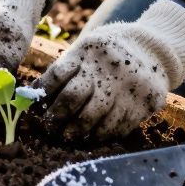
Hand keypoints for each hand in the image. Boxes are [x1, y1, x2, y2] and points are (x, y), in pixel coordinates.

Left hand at [35, 0, 184, 138]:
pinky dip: (103, 134)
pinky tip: (93, 136)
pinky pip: (118, 126)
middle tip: (51, 127)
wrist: (152, 49)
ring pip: (95, 117)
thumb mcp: (86, 51)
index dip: (43, 93)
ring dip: (79, 130)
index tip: (35, 107)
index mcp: (88, 50)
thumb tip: (32, 97)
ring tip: (70, 135)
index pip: (58, 74)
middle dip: (57, 116)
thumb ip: (64, 71)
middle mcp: (108, 66)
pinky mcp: (143, 102)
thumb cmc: (107, 54)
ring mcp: (127, 85)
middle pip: (74, 97)